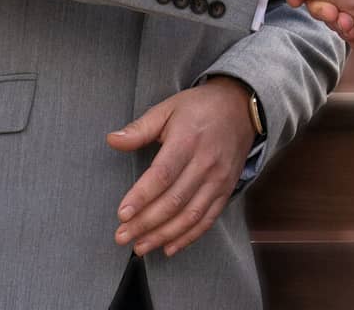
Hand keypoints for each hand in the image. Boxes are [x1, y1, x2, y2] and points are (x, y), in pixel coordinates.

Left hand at [107, 77, 256, 257]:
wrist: (241, 107)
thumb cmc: (200, 107)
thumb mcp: (168, 108)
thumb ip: (140, 128)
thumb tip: (112, 140)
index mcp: (188, 140)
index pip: (163, 174)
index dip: (142, 196)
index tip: (122, 213)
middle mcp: (205, 163)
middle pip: (174, 200)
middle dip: (146, 223)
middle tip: (122, 236)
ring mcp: (218, 179)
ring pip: (190, 215)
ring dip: (164, 235)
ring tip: (140, 246)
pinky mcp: (226, 190)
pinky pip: (208, 219)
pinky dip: (189, 237)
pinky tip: (169, 247)